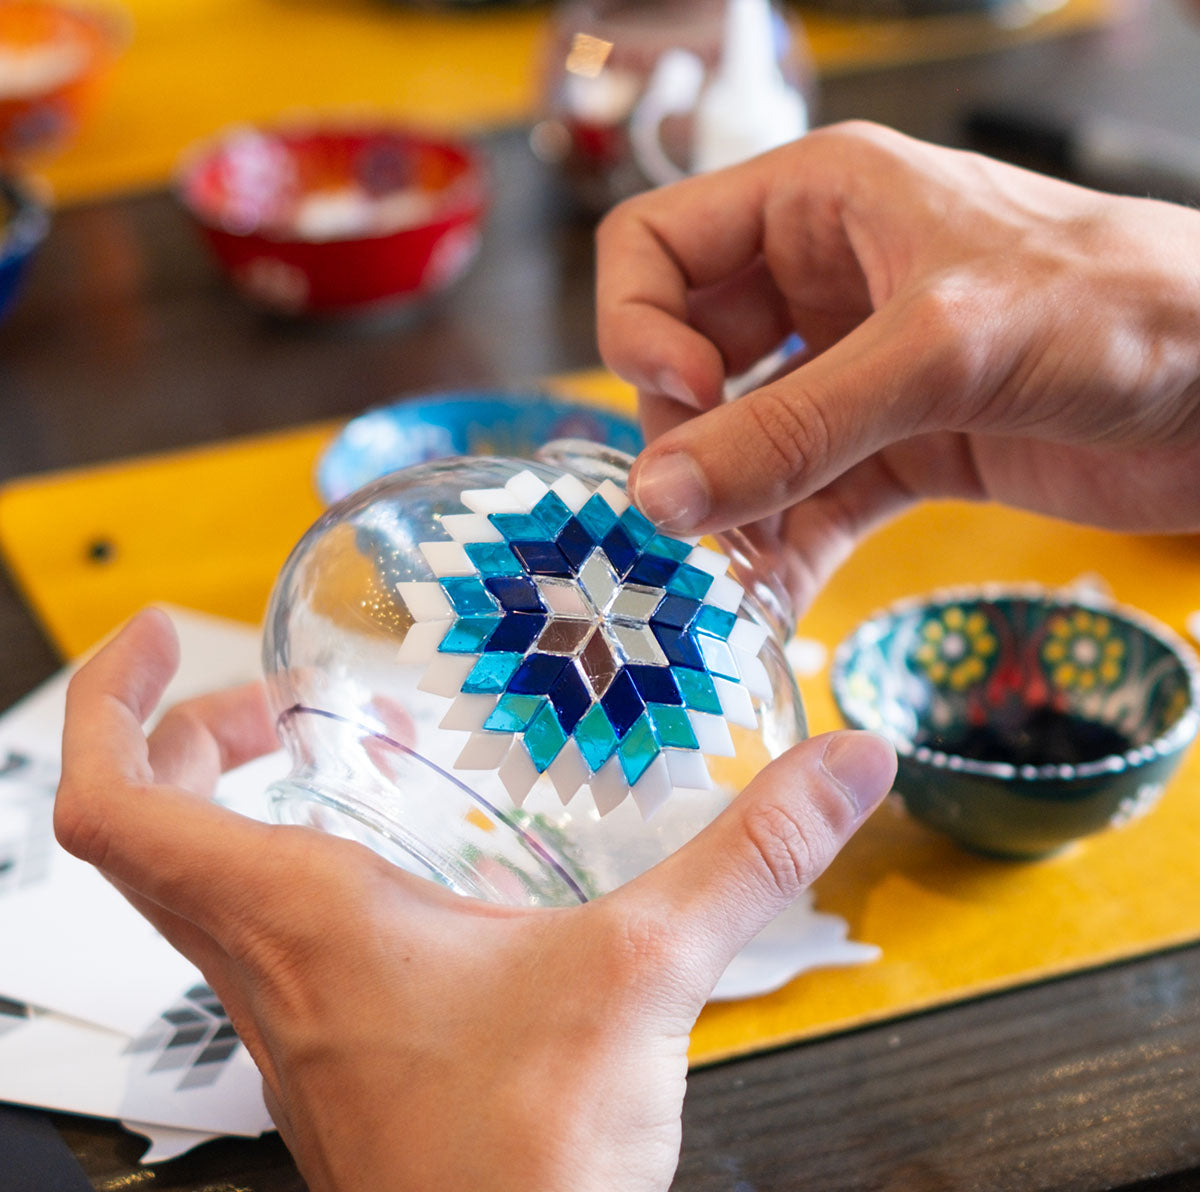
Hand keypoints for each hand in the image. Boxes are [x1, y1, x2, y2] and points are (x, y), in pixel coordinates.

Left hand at [55, 608, 894, 1191]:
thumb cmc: (528, 1167)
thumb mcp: (647, 979)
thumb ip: (747, 859)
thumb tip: (842, 766)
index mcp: (297, 924)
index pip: (114, 807)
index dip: (111, 702)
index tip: (163, 631)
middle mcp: (265, 969)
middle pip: (142, 836)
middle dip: (176, 738)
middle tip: (258, 692)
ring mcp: (287, 1018)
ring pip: (196, 891)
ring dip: (222, 805)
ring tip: (303, 747)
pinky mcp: (330, 1052)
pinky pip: (258, 940)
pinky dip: (277, 871)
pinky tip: (384, 866)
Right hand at [596, 121, 1199, 609]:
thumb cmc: (1121, 308)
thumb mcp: (938, 351)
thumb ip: (793, 428)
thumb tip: (659, 495)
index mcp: (819, 204)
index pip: (656, 248)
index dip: (639, 326)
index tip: (684, 398)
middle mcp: (823, 282)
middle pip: (685, 358)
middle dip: (687, 438)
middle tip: (706, 506)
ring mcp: (858, 372)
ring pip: (743, 442)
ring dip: (730, 508)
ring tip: (738, 569)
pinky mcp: (897, 448)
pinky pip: (805, 502)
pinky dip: (784, 549)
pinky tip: (778, 597)